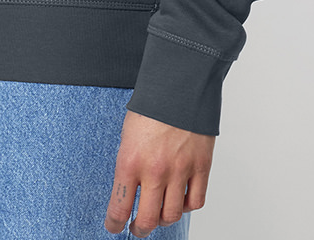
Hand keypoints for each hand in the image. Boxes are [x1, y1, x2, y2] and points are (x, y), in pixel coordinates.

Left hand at [105, 111, 213, 234]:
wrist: (178, 86)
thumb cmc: (150, 107)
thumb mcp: (127, 136)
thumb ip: (129, 164)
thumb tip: (129, 189)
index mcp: (130, 161)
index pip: (119, 206)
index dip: (114, 223)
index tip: (113, 226)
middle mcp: (155, 171)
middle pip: (147, 219)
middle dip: (139, 229)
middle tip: (136, 229)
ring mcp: (180, 171)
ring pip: (172, 215)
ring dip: (163, 220)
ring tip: (158, 217)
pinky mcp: (200, 168)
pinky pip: (195, 201)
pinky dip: (187, 206)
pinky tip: (181, 200)